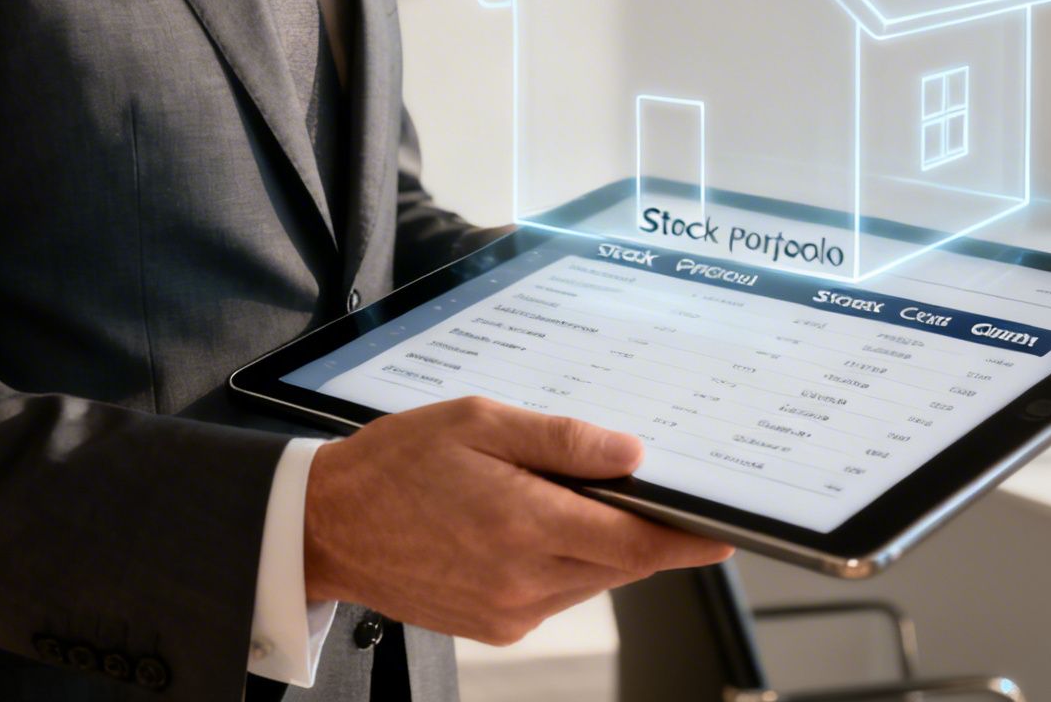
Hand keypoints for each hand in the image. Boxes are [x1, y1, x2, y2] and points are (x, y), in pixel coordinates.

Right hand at [303, 396, 733, 644]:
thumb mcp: (478, 422)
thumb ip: (562, 440)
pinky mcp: (497, 628)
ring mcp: (510, 613)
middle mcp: (522, 581)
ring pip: (591, 580)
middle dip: (638, 528)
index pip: (635, 543)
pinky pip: (557, 595)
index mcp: (523, 525)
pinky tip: (528, 526)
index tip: (723, 531)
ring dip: (597, 544)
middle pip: (620, 563)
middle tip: (635, 486)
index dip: (687, 538)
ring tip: (557, 497)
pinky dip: (563, 562)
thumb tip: (632, 455)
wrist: (327, 527)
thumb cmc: (395, 465)